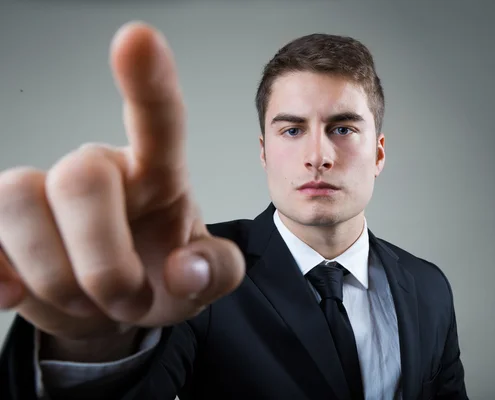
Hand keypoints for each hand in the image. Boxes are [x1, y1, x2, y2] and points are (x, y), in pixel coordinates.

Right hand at [0, 22, 244, 341]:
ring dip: (55, 275)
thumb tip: (183, 270)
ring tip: (85, 302)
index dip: (148, 80)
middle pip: (81, 179)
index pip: (158, 118)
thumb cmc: (161, 277)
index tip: (137, 37)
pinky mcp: (1, 227)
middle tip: (129, 300)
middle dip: (106, 264)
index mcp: (156, 173)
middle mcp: (97, 169)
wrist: (114, 310)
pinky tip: (16, 294)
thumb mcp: (206, 277)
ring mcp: (43, 193)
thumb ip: (217, 270)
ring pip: (16, 198)